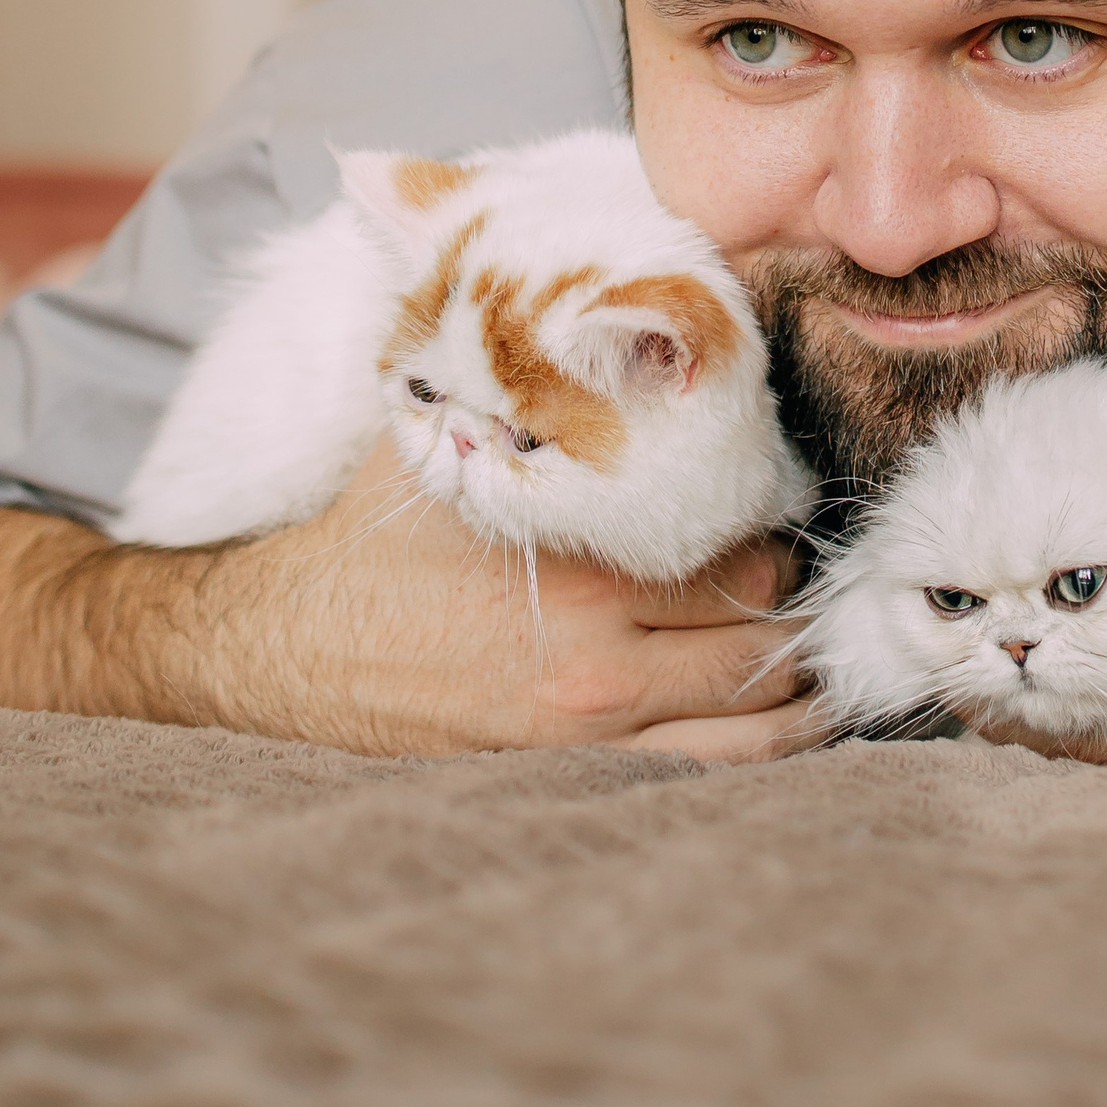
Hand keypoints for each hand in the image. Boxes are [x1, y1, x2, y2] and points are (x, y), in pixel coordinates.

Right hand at [172, 437, 811, 759]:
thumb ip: (526, 397)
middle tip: (795, 576)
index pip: (741, 545)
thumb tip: (599, 336)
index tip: (773, 512)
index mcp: (583, 556)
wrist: (284, 645)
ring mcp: (593, 723)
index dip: (771, 525)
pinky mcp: (572, 770)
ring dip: (800, 681)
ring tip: (821, 658)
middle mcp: (603, 646)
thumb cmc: (372, 538)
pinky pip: (707, 769)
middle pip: (761, 622)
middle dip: (790, 597)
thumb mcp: (445, 439)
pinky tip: (794, 724)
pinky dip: (768, 746)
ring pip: (754, 711)